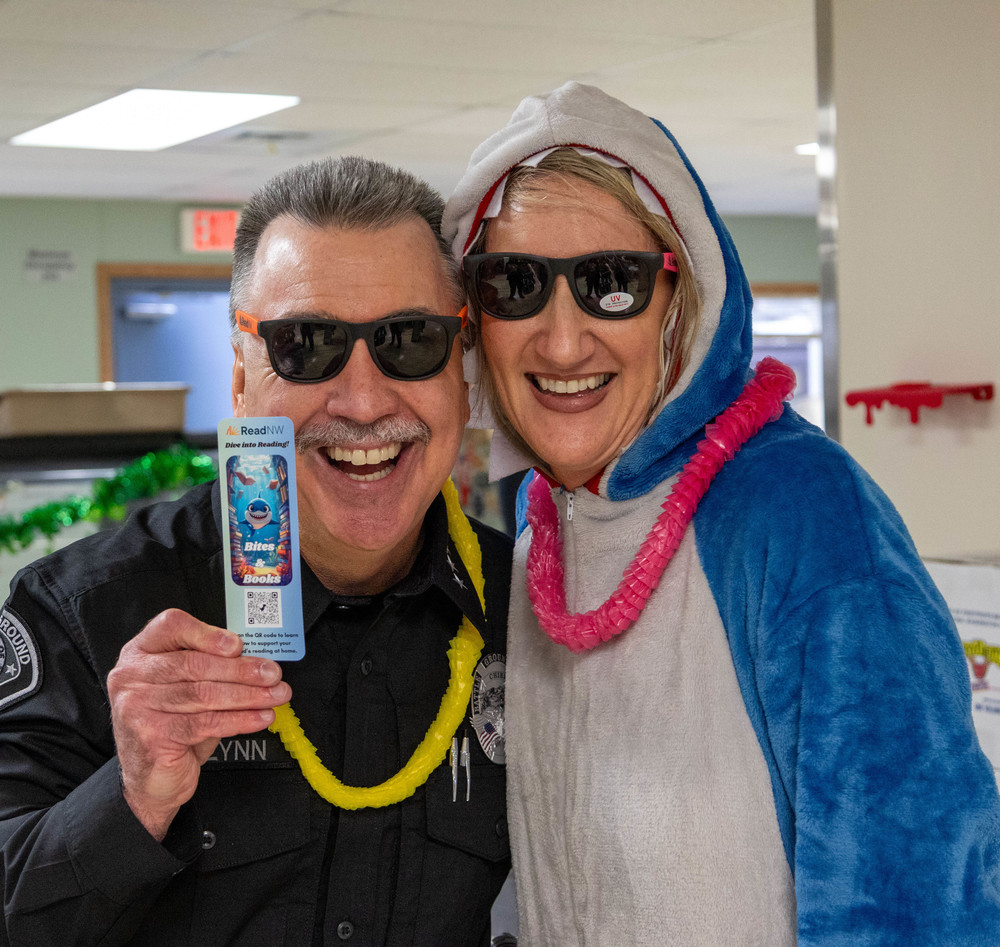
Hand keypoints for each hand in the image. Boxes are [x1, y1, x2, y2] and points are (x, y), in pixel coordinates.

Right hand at [107, 609, 290, 840]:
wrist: (151, 779)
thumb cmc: (174, 725)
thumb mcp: (188, 687)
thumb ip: (211, 667)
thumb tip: (258, 660)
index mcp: (141, 652)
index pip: (171, 626)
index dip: (207, 633)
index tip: (239, 645)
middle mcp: (132, 675)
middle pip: (194, 663)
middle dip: (242, 669)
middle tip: (273, 674)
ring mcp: (136, 706)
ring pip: (204, 694)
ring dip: (248, 695)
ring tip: (275, 696)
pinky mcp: (151, 736)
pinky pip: (205, 722)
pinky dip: (239, 719)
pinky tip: (260, 718)